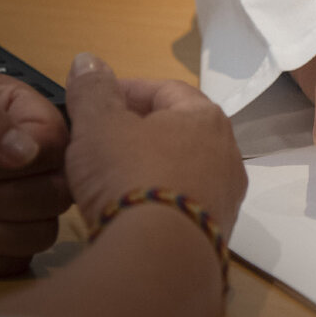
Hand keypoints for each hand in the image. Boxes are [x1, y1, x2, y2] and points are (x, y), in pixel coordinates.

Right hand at [63, 53, 246, 238]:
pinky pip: (182, 205)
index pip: (166, 90)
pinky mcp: (216, 232)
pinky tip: (128, 212)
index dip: (126, 91)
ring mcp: (226, 196)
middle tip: (98, 139)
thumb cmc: (131, 175)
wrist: (160, 256)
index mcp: (206, 117)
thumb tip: (88, 60)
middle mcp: (227, 153)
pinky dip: (156, 201)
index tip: (94, 101)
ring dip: (148, 168)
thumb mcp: (99, 125)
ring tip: (108, 177)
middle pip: (178, 131)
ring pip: (182, 170)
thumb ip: (93, 91)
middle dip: (137, 131)